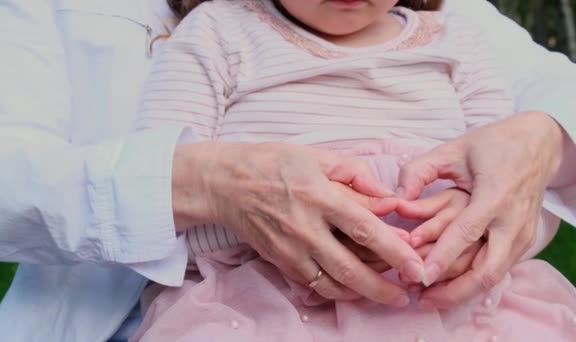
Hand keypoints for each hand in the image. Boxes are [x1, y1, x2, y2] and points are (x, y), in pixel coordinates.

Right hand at [173, 142, 424, 305]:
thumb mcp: (316, 156)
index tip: (417, 267)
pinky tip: (352, 289)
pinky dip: (336, 291)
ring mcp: (290, 249)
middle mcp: (305, 228)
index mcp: (319, 196)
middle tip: (405, 296)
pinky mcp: (279, 261)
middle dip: (382, 288)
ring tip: (384, 295)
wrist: (225, 183)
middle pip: (351, 268)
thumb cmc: (272, 163)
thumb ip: (355, 175)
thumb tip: (387, 197)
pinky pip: (312, 284)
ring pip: (332, 284)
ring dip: (361, 294)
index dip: (395, 252)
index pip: (365, 230)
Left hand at [396, 111, 564, 307]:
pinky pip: (497, 269)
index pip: (466, 232)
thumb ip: (419, 171)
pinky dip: (473, 282)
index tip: (421, 276)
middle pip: (486, 269)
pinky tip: (449, 288)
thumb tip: (395, 199)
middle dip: (454, 290)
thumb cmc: (493, 144)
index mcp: (495, 195)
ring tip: (429, 299)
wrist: (538, 144)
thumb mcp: (453, 149)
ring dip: (461, 291)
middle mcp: (511, 220)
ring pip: (493, 276)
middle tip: (421, 297)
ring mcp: (521, 234)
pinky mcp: (523, 241)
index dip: (443, 256)